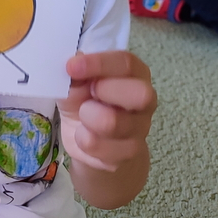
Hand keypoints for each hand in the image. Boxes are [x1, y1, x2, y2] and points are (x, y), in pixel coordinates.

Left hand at [58, 50, 155, 171]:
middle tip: (89, 92)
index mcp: (134, 73)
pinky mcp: (129, 154)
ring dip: (88, 117)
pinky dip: (83, 140)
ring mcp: (140, 129)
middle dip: (106, 91)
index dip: (99, 63)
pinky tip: (84, 134)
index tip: (72, 66)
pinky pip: (103, 148)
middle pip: (140, 94)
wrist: (87, 140)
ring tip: (82, 115)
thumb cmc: (84, 100)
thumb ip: (76, 74)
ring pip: (115, 123)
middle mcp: (145, 100)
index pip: (126, 63)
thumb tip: (73, 65)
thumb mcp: (75, 82)